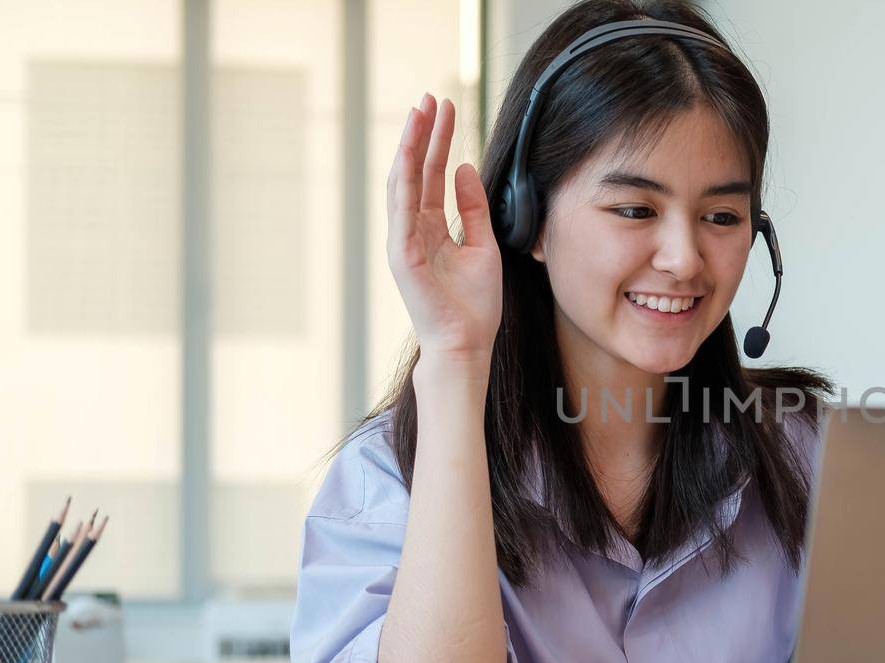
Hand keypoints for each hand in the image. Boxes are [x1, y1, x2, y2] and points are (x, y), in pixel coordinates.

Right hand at [386, 93, 503, 369]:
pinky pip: (401, 211)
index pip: (431, 175)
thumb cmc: (474, 304)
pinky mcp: (401, 256)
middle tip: (431, 97)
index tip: (445, 109)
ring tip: (420, 113)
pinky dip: (405, 181)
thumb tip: (465, 167)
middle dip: (423, 133)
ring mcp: (402, 241)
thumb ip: (473, 208)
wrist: (466, 343)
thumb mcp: (483, 246)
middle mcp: (411, 229)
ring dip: (410, 147)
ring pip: (403, 183)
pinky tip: (413, 154)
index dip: (438, 141)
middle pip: (415, 171)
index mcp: (429, 228)